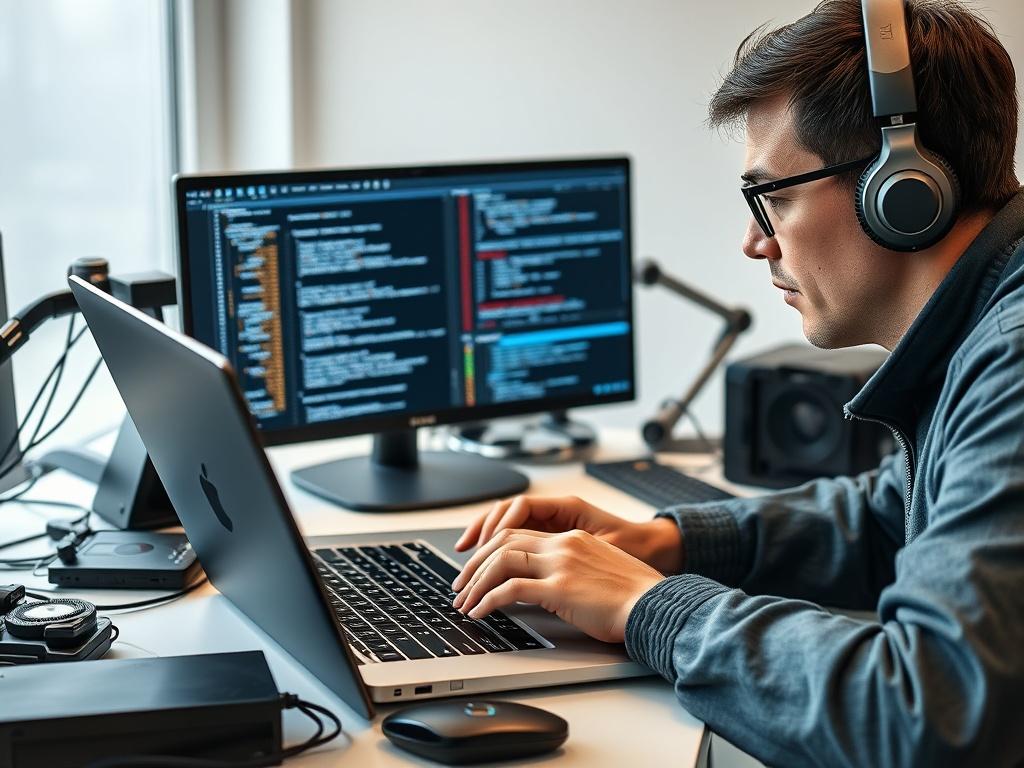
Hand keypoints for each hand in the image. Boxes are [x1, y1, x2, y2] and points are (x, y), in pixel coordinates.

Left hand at [451, 528, 664, 642]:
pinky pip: (510, 588)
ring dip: (476, 583)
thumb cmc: (635, 597)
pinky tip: (481, 613)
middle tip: (460, 586)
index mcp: (572, 537)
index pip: (519, 533)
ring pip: (500, 561)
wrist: (657, 605)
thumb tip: (545, 588)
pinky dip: (488, 600)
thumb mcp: (599, 572)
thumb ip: (571, 570)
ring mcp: (560, 563)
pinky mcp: (559, 587)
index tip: (476, 568)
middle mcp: (563, 544)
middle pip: (502, 542)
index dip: (491, 549)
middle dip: (474, 564)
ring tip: (464, 603)